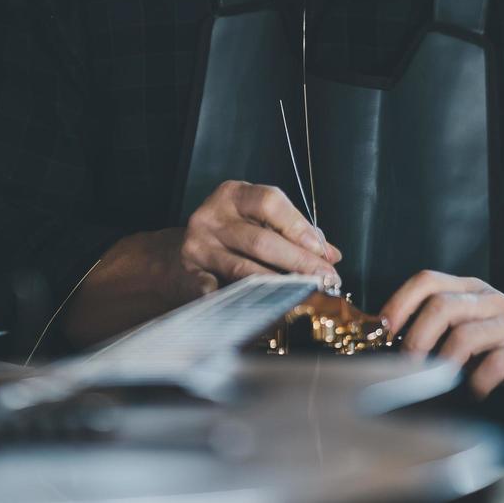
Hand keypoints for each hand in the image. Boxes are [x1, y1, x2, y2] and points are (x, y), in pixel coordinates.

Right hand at [179, 180, 341, 289]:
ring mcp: (198, 246)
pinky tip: (262, 309)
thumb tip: (330, 254)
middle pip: (261, 240)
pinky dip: (240, 301)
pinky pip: (218, 291)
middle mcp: (212, 216)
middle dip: (299, 262)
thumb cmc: (228, 236)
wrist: (174, 256)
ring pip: (244, 269)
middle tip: (324, 278)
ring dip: (278, 284)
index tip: (323, 251)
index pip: (271, 202)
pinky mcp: (189, 275)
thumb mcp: (256, 221)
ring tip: (304, 293)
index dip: (299, 227)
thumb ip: (292, 232)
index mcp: (233, 195)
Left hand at [379, 270, 503, 400]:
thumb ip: (442, 328)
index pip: (427, 280)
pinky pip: (494, 365)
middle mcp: (490, 300)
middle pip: (442, 305)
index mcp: (471, 289)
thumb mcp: (475, 325)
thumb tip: (389, 345)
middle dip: (416, 337)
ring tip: (436, 381)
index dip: (399, 302)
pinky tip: (473, 394)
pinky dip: (476, 384)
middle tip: (406, 365)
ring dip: (442, 362)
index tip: (382, 331)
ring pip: (465, 334)